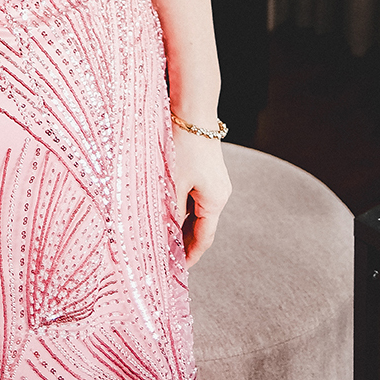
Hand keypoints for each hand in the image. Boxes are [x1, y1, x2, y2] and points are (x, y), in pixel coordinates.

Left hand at [172, 126, 231, 266]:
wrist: (192, 109)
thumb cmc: (184, 145)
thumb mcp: (174, 182)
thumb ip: (169, 210)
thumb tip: (162, 233)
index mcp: (215, 200)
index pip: (204, 239)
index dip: (190, 256)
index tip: (178, 270)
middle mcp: (219, 192)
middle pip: (201, 226)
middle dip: (183, 241)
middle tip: (165, 257)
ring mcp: (214, 180)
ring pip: (195, 210)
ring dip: (180, 222)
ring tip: (160, 236)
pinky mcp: (206, 168)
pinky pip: (193, 195)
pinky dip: (180, 206)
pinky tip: (163, 209)